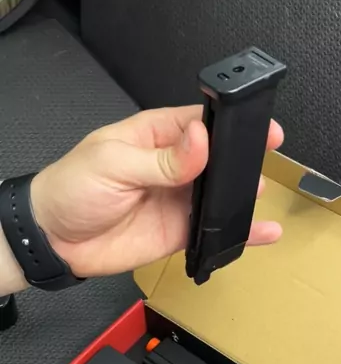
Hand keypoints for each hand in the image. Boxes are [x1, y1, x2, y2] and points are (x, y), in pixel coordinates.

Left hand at [30, 106, 283, 277]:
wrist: (55, 240)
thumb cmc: (73, 188)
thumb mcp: (114, 164)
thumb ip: (161, 159)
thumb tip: (201, 141)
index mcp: (155, 135)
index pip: (201, 123)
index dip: (231, 125)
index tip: (260, 129)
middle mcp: (172, 166)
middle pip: (218, 159)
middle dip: (242, 160)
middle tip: (261, 164)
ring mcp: (178, 199)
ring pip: (220, 195)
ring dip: (241, 195)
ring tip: (256, 195)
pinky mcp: (179, 231)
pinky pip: (214, 230)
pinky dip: (239, 232)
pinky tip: (262, 231)